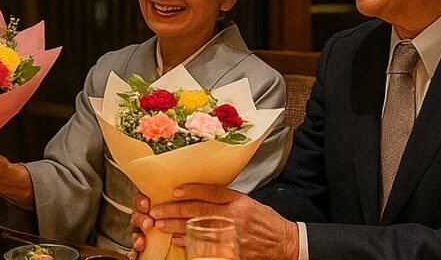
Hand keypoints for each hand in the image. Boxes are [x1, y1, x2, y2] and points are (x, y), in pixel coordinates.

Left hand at [130, 185, 296, 259]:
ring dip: (176, 227)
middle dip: (175, 210)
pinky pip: (206, 246)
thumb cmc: (264, 221)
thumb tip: (199, 194)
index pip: (212, 192)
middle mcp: (235, 216)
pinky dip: (189, 243)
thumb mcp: (248, 202)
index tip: (174, 190)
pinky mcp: (231, 251)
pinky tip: (176, 240)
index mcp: (239, 201)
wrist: (284, 242)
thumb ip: (226, 199)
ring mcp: (232, 235)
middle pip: (199, 211)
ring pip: (198, 229)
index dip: (192, 190)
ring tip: (160, 224)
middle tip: (156, 210)